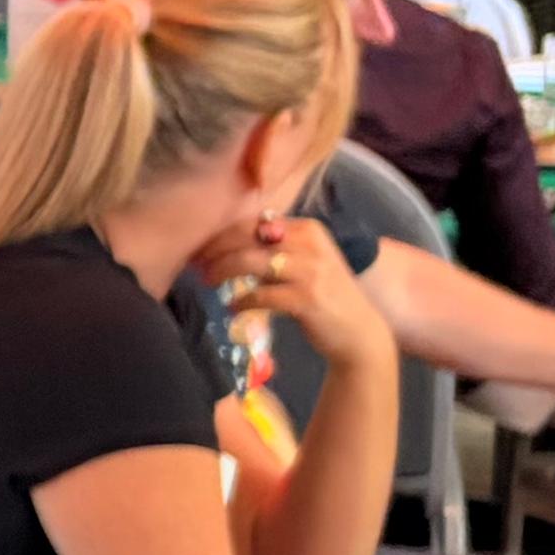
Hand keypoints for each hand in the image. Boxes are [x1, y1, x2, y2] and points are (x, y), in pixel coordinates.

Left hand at [215, 208, 386, 376]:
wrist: (359, 332)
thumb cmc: (325, 295)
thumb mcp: (304, 262)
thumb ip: (274, 249)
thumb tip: (225, 244)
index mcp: (308, 229)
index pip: (254, 221)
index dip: (223, 233)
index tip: (201, 246)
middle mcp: (310, 244)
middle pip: (248, 236)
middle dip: (216, 249)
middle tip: (196, 262)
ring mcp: (310, 271)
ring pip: (250, 261)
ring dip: (222, 271)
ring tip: (207, 282)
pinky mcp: (307, 299)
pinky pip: (262, 295)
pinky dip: (242, 301)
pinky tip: (232, 308)